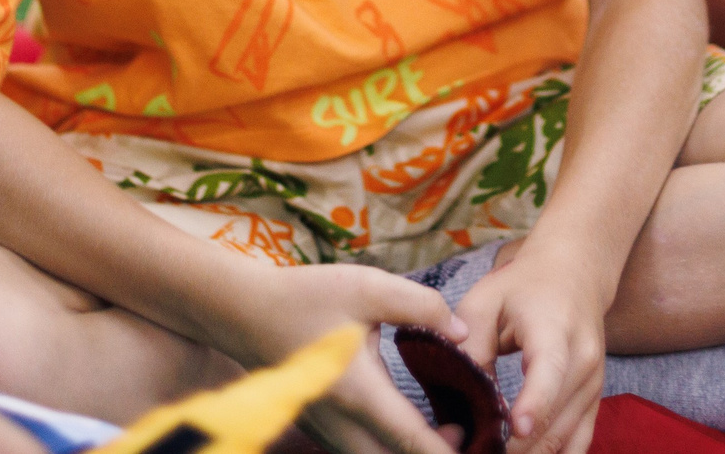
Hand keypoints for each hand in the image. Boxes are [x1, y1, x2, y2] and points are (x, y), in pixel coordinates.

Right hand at [210, 263, 462, 453]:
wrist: (244, 313)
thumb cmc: (306, 297)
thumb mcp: (368, 287)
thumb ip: (421, 307)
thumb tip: (460, 334)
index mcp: (359, 392)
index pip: (412, 440)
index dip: (450, 449)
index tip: (480, 441)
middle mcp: (342, 424)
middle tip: (466, 429)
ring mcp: (327, 432)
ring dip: (409, 451)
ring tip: (442, 428)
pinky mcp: (319, 429)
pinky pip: (359, 451)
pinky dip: (388, 447)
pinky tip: (405, 424)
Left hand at [454, 241, 613, 453]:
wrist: (574, 275)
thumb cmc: (522, 287)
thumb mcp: (486, 300)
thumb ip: (472, 343)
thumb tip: (464, 395)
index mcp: (555, 330)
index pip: (550, 370)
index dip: (534, 402)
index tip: (516, 428)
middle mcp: (584, 361)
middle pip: (556, 418)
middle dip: (516, 447)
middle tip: (477, 453)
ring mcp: (594, 385)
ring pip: (565, 440)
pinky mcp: (595, 401)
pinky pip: (578, 444)